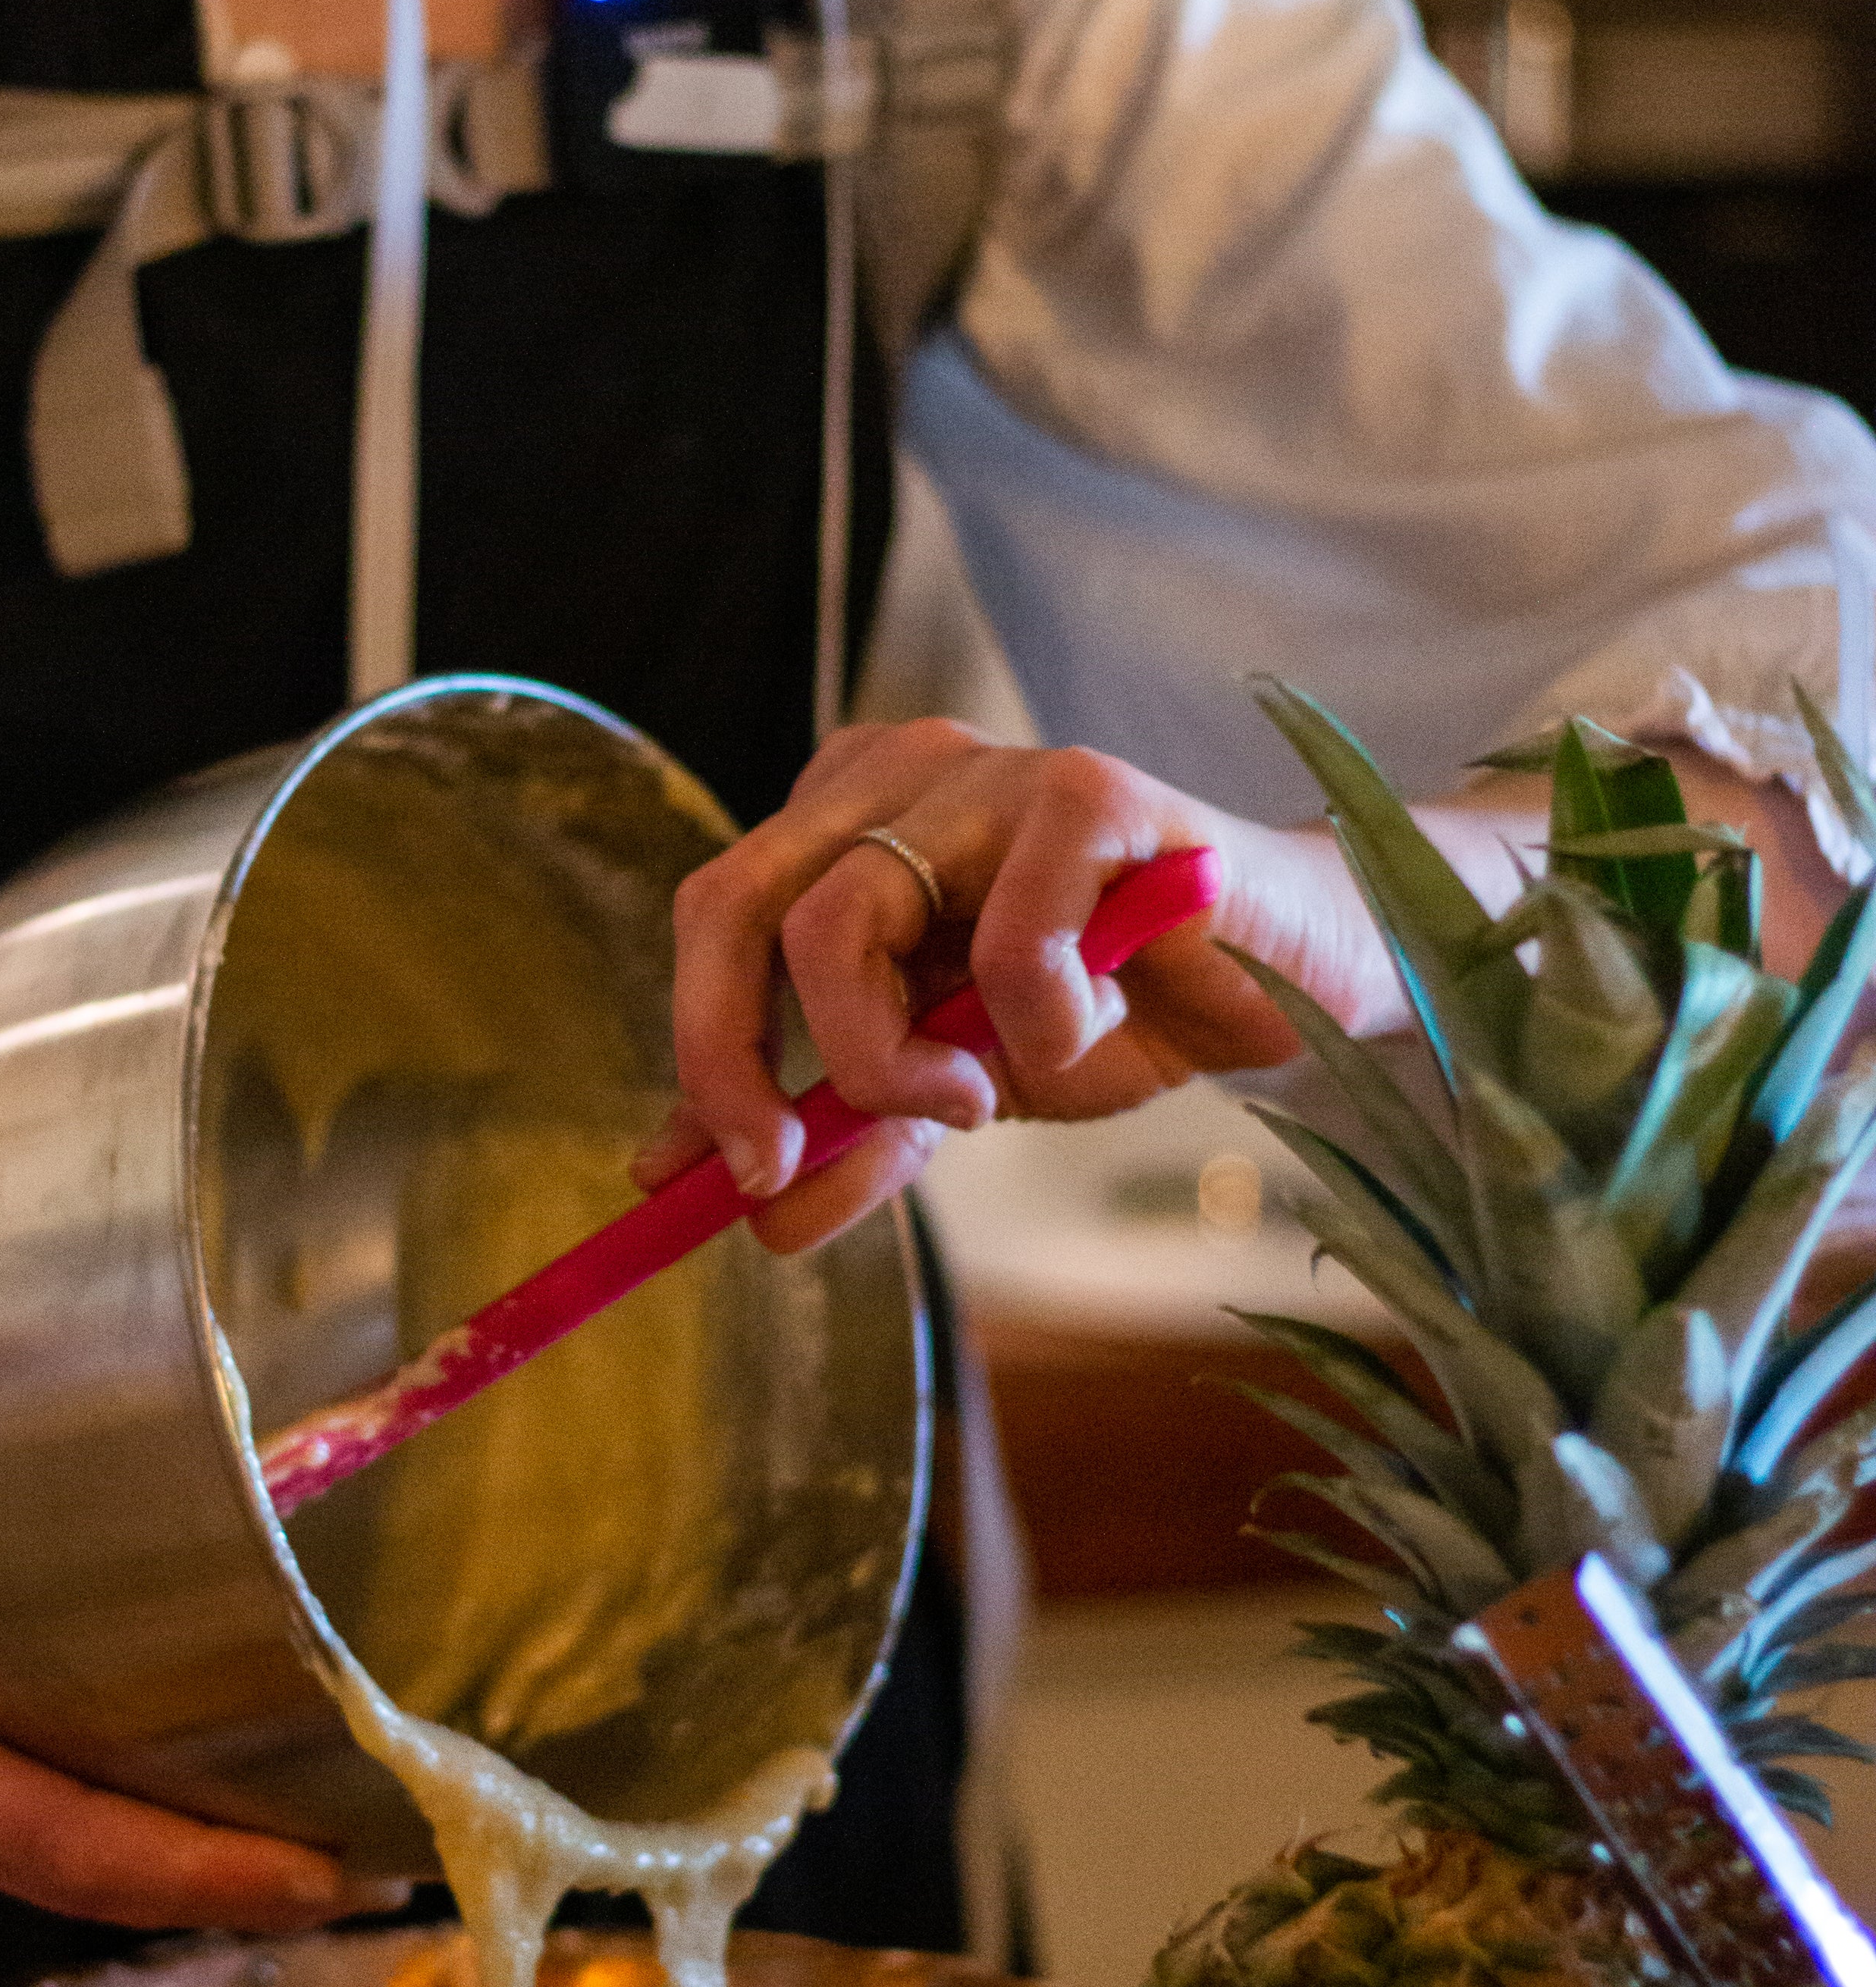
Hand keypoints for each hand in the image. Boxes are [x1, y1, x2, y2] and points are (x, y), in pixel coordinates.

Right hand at [0, 1333, 389, 1932]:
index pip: (61, 1839)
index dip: (190, 1865)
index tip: (308, 1872)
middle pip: (90, 1883)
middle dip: (228, 1890)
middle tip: (372, 1869)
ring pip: (64, 1881)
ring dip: (184, 1883)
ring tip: (319, 1859)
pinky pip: (32, 1854)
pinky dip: (124, 1855)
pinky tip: (200, 1824)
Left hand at [648, 717, 1468, 1257]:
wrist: (1287, 986)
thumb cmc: (1120, 1013)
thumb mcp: (960, 1092)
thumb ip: (854, 1136)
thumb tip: (754, 1216)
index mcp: (845, 823)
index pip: (714, 916)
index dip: (701, 1050)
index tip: (731, 1177)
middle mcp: (897, 773)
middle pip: (736, 901)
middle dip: (732, 1057)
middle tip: (782, 1165)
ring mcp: (988, 770)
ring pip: (841, 917)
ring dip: (889, 1059)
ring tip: (978, 1095)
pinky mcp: (1090, 791)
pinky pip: (1004, 938)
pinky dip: (1035, 1026)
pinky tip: (1093, 1027)